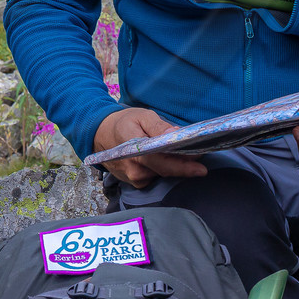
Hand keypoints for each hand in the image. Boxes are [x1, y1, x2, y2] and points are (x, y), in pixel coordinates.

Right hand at [93, 107, 207, 188]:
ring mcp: (134, 179)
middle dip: (184, 165)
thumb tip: (176, 135)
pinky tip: (166, 159)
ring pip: (162, 176)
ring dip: (174, 167)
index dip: (184, 167)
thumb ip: (159, 127)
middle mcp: (135, 170)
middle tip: (199, 155)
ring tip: (184, 155)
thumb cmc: (122, 122)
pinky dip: (163, 169)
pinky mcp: (135, 183)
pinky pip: (155, 178)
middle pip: (166, 171)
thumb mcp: (141, 116)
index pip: (163, 164)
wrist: (98, 134)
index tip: (201, 168)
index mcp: (136, 152)